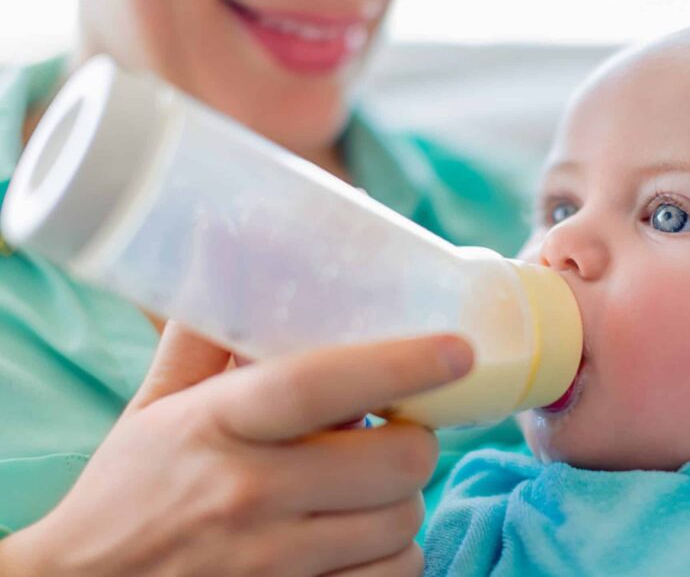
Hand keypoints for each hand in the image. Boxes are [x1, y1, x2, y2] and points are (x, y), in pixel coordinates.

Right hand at [0, 323, 472, 575]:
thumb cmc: (127, 494)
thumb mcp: (155, 408)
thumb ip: (203, 337)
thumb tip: (226, 248)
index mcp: (216, 425)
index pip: (321, 384)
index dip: (401, 363)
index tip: (458, 349)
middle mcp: (247, 495)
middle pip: (397, 461)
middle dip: (412, 444)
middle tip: (393, 435)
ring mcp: (272, 566)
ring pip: (405, 526)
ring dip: (401, 503)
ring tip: (366, 493)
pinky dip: (391, 559)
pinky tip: (356, 542)